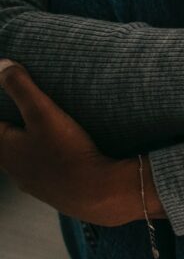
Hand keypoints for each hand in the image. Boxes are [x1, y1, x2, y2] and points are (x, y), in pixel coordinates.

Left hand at [0, 59, 139, 225]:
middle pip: (4, 144)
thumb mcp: (43, 112)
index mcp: (2, 149)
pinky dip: (48, 160)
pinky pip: (44, 172)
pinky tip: (64, 154)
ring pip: (23, 160)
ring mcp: (33, 183)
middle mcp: (12, 169)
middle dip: (12, 128)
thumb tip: (2, 65)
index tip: (7, 99)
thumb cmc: (67, 153)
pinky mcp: (54, 192)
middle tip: (25, 114)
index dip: (1, 110)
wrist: (98, 193)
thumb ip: (20, 87)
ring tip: (47, 132)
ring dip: (30, 146)